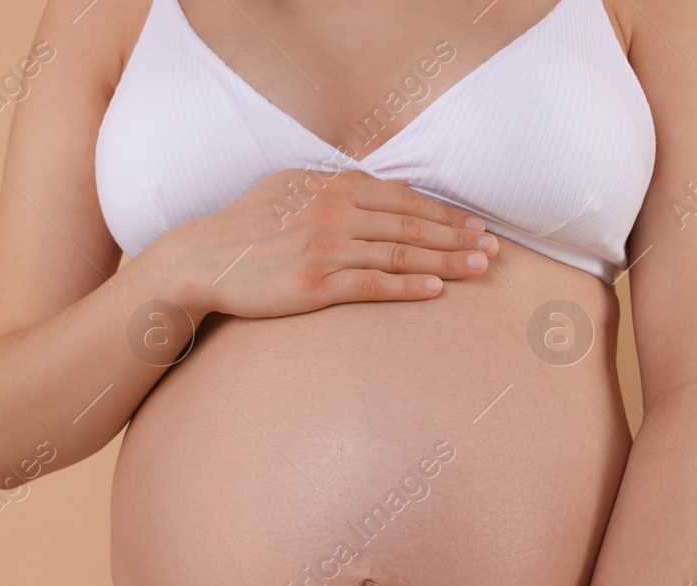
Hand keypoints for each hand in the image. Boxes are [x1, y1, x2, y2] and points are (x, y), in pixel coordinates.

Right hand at [153, 167, 499, 321]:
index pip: (403, 199)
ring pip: (399, 253)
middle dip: (458, 237)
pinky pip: (372, 284)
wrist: (203, 258)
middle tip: (493, 248)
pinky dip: (408, 285)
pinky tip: (437, 289)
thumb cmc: (248, 224)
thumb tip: (380, 187)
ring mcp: (325, 249)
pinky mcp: (313, 285)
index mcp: (333, 187)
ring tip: (480, 268)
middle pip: (410, 225)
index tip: (474, 224)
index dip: (444, 213)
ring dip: (446, 261)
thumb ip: (337, 186)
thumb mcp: (292, 187)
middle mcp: (334, 213)